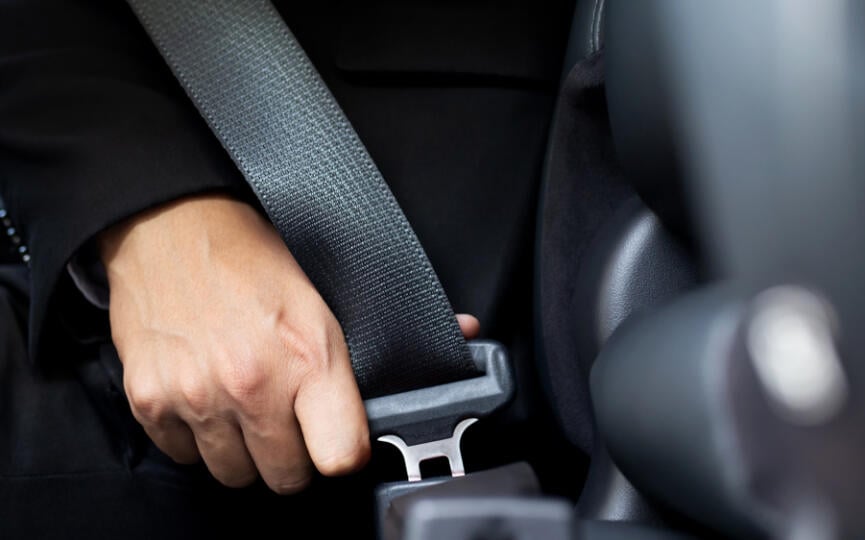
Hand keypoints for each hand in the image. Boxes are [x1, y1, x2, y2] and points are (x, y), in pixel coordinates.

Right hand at [99, 194, 478, 493]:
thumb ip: (390, 324)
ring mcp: (199, 397)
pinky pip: (183, 457)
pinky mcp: (151, 401)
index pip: (341, 459)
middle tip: (289, 419)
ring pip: (233, 475)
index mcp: (309, 357)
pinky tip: (207, 399)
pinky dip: (196, 438)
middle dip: (293, 457)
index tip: (339, 441)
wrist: (172, 226)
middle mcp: (253, 385)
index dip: (344, 454)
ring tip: (246, 407)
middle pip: (286, 479)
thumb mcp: (329, 287)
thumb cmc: (255, 255)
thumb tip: (464, 331)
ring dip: (244, 451)